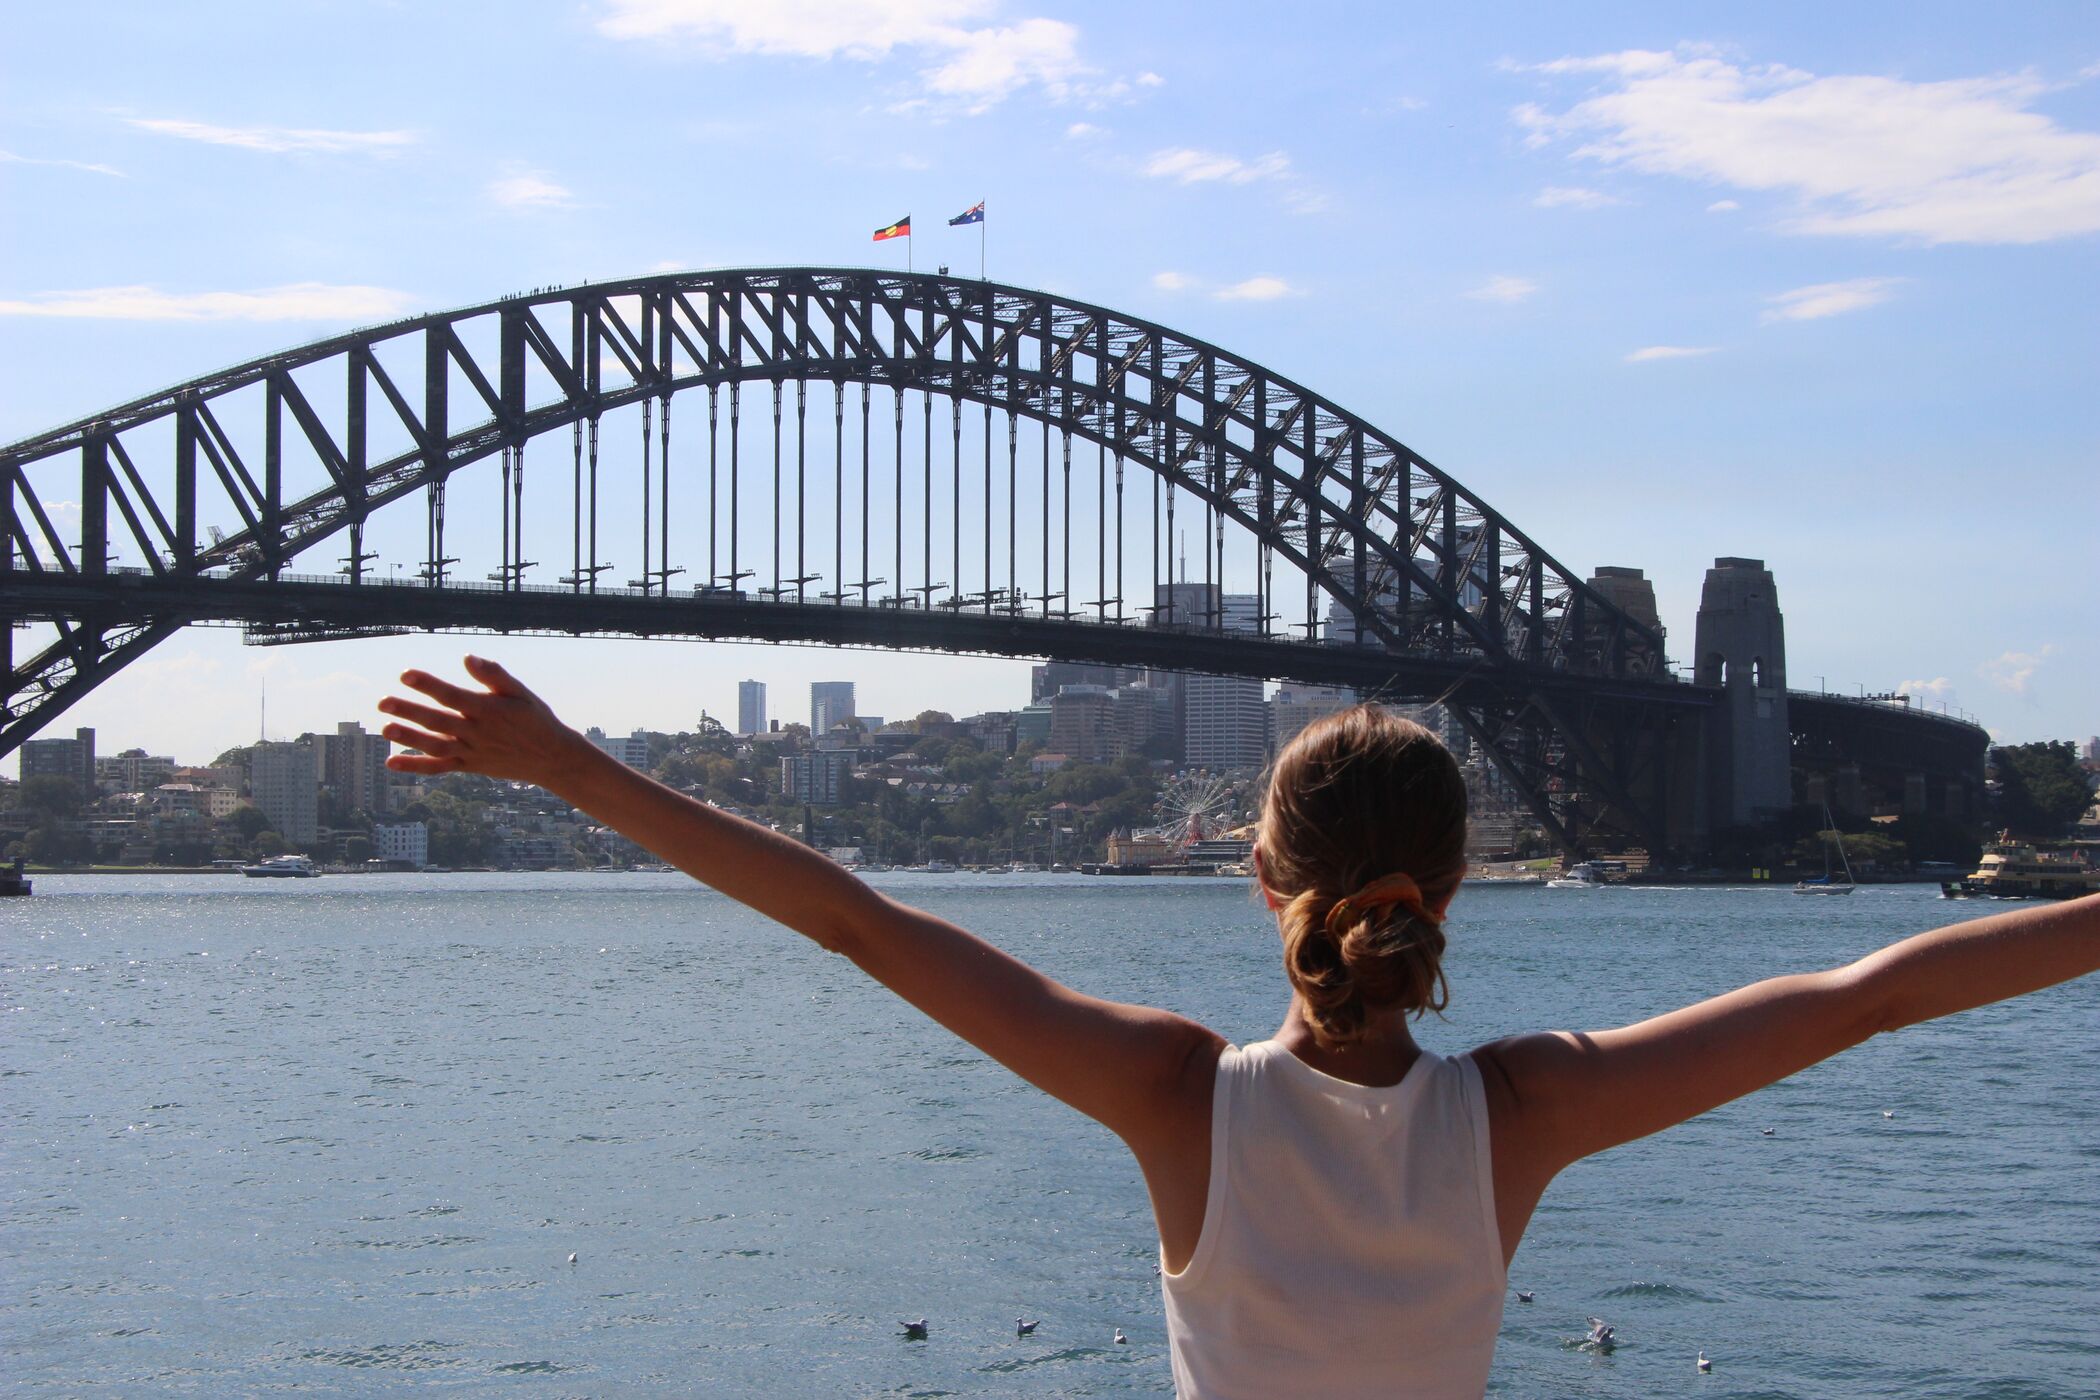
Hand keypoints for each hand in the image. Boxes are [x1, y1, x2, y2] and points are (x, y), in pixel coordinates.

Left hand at [377, 655, 593, 787]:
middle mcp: (478, 733)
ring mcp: (472, 752)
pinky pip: (440, 768)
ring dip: (409, 739)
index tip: (406, 675)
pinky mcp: (469, 766)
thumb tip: (467, 657)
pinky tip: (391, 763)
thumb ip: (494, 674)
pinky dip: (415, 767)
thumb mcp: (521, 692)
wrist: (551, 758)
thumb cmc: (535, 719)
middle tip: (383, 702)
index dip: (429, 685)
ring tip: (385, 728)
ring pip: (436, 746)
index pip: (453, 696)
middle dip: (410, 711)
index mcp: (489, 710)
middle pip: (439, 722)